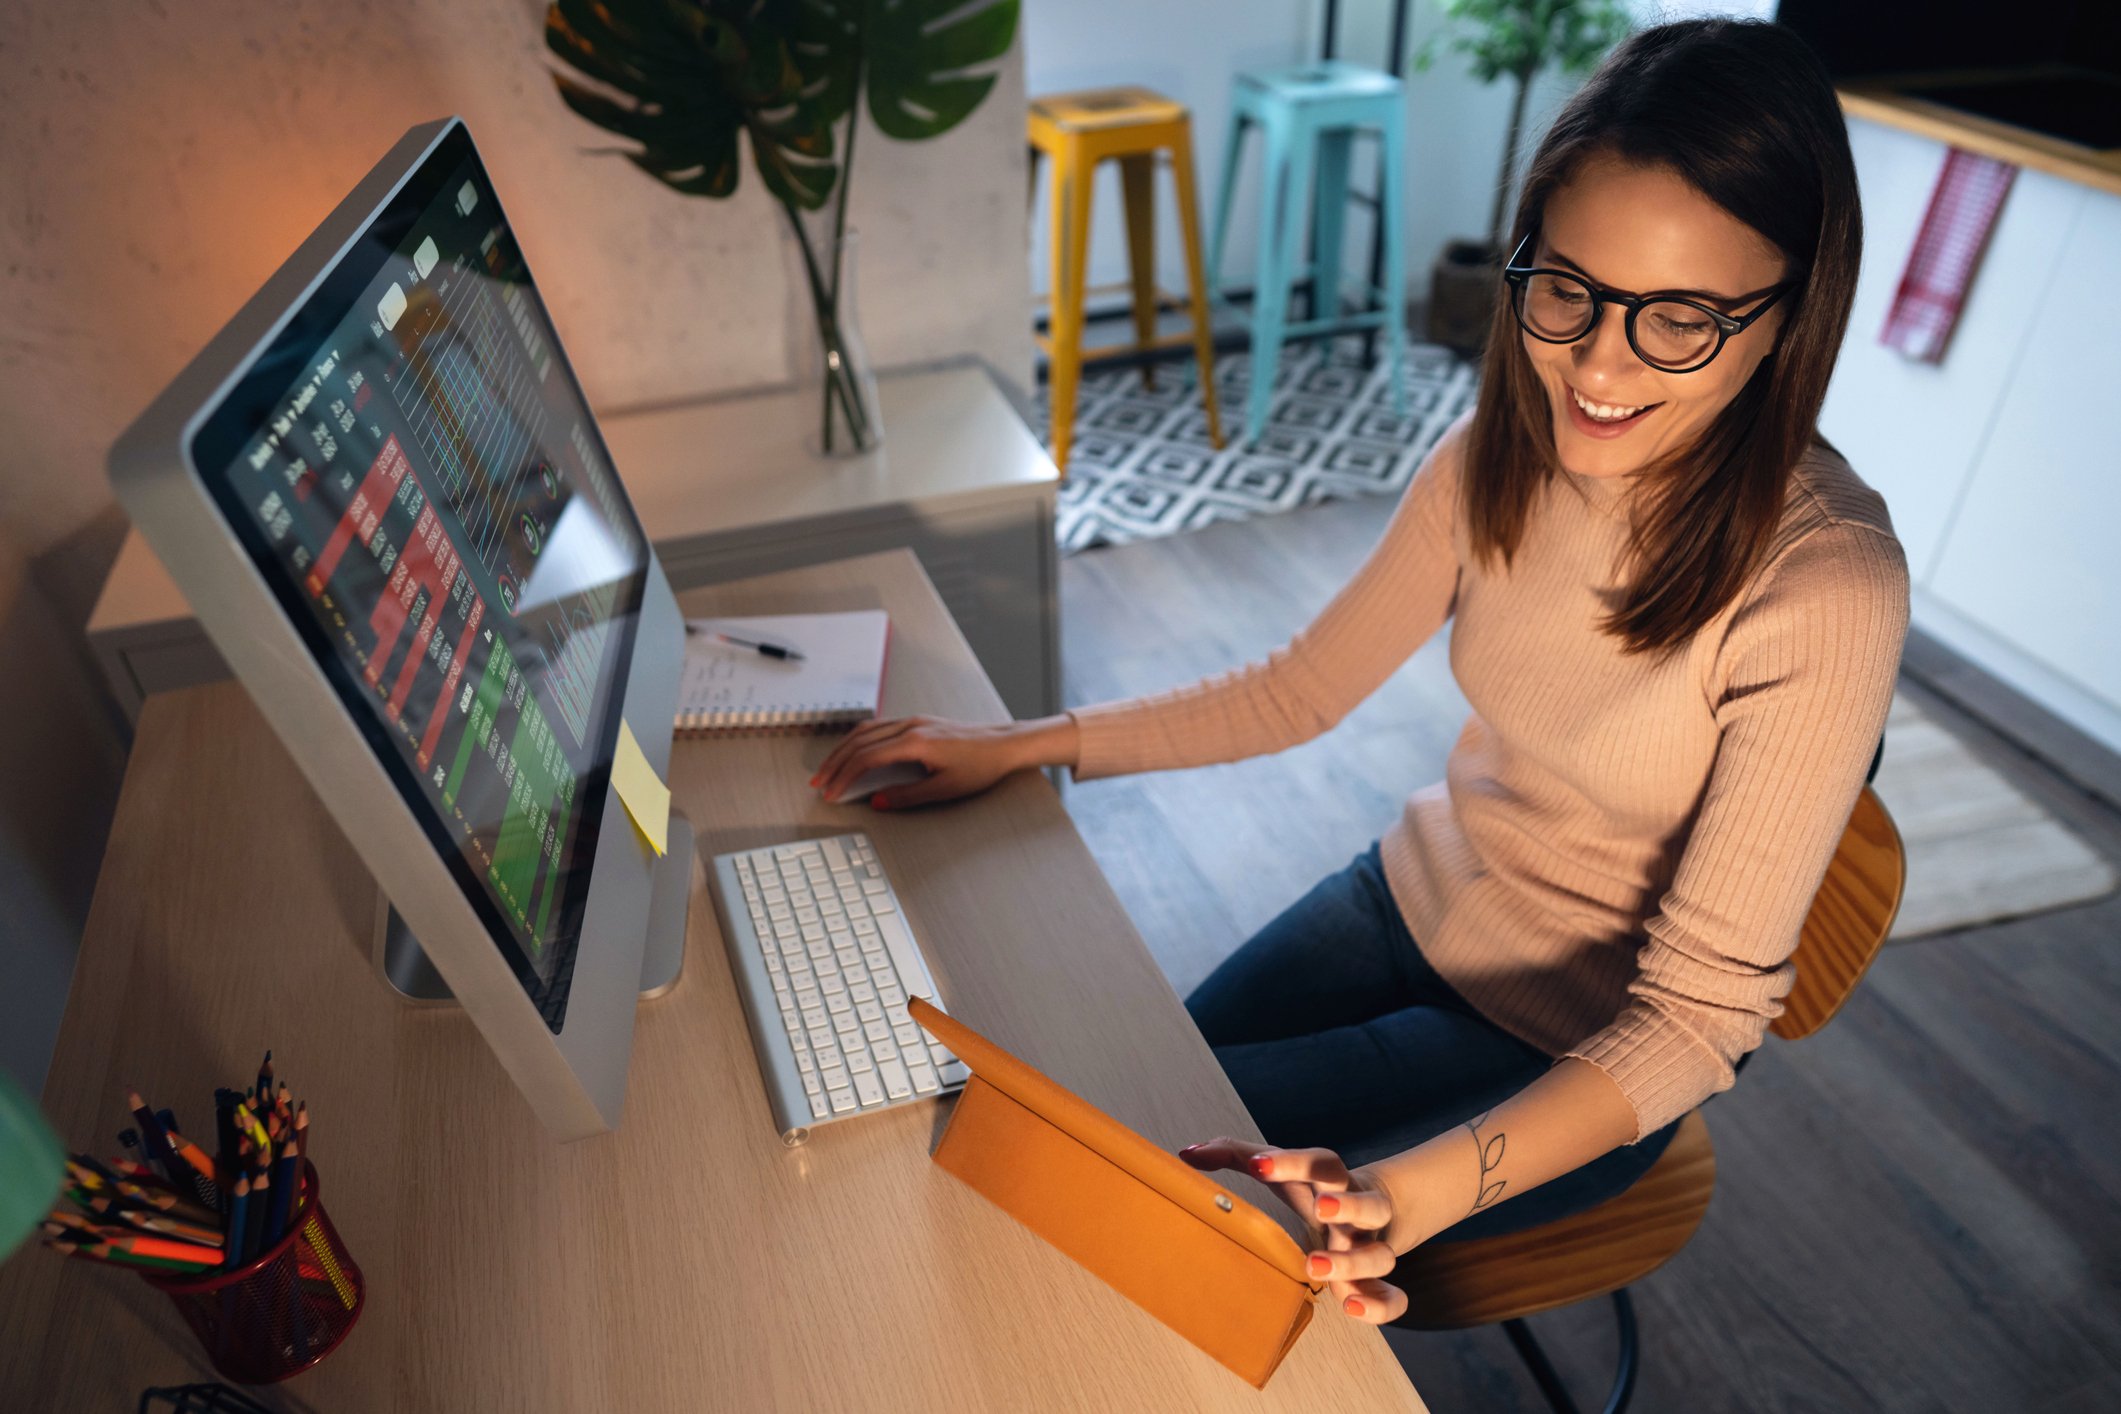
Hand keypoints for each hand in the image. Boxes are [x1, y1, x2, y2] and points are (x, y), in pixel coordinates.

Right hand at [809, 715, 1030, 808]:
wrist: (1003, 745)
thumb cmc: (981, 765)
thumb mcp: (945, 789)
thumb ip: (907, 796)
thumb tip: (878, 802)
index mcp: (915, 742)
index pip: (866, 758)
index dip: (845, 776)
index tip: (832, 792)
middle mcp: (910, 727)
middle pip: (859, 742)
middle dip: (835, 763)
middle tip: (819, 782)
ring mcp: (913, 722)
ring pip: (866, 731)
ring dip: (843, 749)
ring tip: (829, 768)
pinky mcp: (918, 723)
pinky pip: (878, 727)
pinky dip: (859, 740)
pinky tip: (854, 750)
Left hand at [1179, 1138, 1406, 1324]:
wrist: (1371, 1208)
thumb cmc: (1310, 1186)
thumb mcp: (1277, 1166)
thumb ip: (1234, 1154)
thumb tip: (1187, 1153)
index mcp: (1332, 1179)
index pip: (1322, 1162)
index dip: (1292, 1161)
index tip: (1257, 1164)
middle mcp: (1358, 1212)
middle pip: (1368, 1203)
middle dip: (1348, 1205)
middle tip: (1322, 1209)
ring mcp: (1370, 1247)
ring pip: (1381, 1254)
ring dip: (1353, 1262)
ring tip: (1315, 1267)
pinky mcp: (1376, 1282)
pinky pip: (1393, 1298)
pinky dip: (1380, 1306)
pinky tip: (1350, 1308)